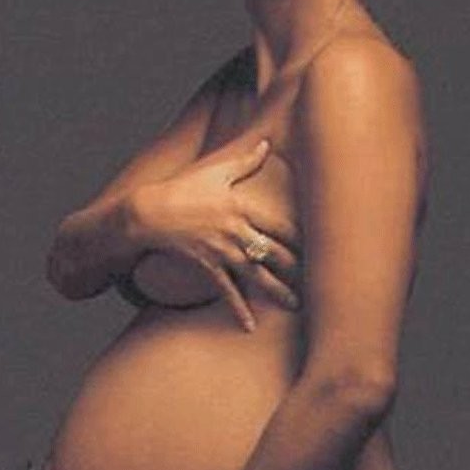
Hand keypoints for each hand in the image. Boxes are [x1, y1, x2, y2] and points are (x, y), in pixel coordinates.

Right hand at [129, 138, 301, 330]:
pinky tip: (250, 327)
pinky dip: (239, 310)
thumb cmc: (182, 188)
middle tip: (318, 283)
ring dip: (278, 293)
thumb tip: (265, 142)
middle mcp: (237, 232)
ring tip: (296, 306)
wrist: (148, 213)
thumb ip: (245, 160)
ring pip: (258, 276)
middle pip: (275, 254)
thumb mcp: (216, 171)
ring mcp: (223, 252)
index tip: (320, 246)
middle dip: (298, 270)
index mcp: (242, 208)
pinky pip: (227, 292)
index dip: (302, 238)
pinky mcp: (208, 267)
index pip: (281, 226)